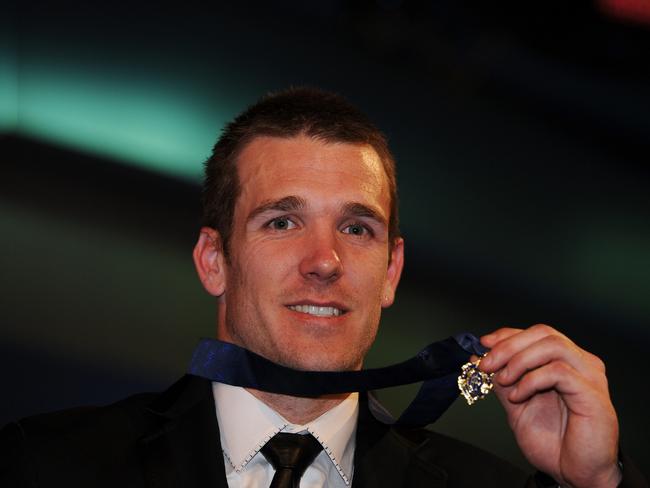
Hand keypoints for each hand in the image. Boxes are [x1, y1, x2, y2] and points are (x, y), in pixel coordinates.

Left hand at [480, 325, 620, 487]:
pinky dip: (531, 380)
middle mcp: (581, 363)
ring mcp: (590, 376)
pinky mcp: (593, 393)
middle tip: (486, 364)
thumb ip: (503, 380)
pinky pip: (558, 371)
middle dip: (508, 345)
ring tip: (503, 380)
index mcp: (566, 362)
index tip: (483, 345)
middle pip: (543, 333)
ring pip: (552, 345)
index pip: (536, 333)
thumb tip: (480, 357)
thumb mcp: (517, 405)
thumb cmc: (554, 443)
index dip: (507, 335)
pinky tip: (518, 396)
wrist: (575, 475)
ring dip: (519, 360)